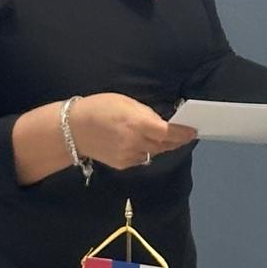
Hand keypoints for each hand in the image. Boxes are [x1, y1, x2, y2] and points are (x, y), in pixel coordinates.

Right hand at [68, 93, 195, 169]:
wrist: (73, 129)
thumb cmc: (100, 108)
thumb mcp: (126, 102)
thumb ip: (146, 114)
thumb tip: (162, 122)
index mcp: (138, 124)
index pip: (168, 132)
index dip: (183, 133)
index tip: (193, 131)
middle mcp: (135, 142)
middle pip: (164, 145)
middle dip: (176, 140)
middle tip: (185, 135)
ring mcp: (129, 156)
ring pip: (154, 152)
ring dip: (161, 145)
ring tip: (164, 137)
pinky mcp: (122, 164)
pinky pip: (141, 158)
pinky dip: (146, 150)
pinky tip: (141, 142)